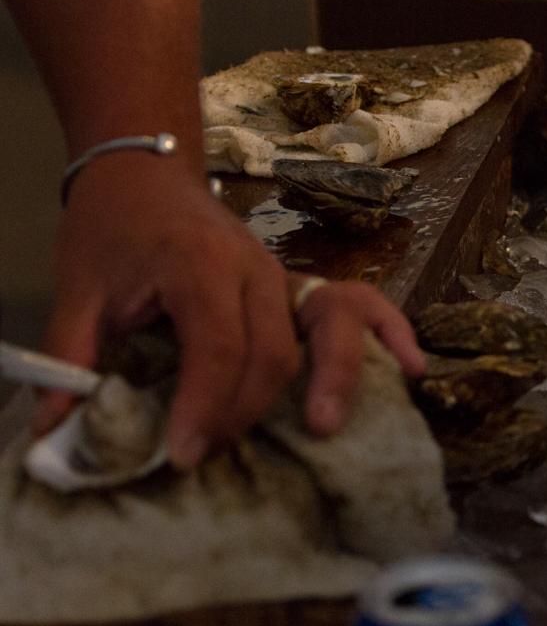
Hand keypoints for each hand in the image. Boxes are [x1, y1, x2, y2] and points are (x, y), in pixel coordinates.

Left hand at [32, 154, 424, 466]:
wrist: (147, 171)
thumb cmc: (113, 229)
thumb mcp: (78, 289)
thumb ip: (71, 356)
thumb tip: (57, 428)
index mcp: (198, 266)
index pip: (218, 345)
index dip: (205, 404)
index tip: (182, 454)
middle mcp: (255, 269)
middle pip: (276, 350)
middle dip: (247, 412)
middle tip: (208, 453)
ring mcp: (287, 273)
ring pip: (325, 332)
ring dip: (334, 380)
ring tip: (325, 429)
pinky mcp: (301, 283)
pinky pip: (360, 305)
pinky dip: (390, 334)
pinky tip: (410, 368)